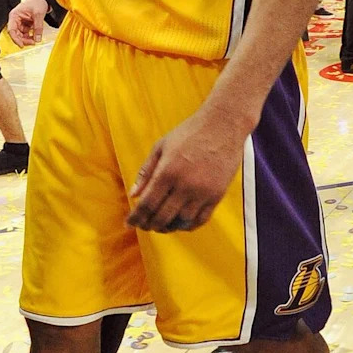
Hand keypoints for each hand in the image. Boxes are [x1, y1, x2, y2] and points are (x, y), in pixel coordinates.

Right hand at [8, 0, 48, 46]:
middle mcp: (16, 20)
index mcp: (14, 15)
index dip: (15, 39)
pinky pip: (26, 33)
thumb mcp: (38, 14)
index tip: (21, 44)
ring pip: (21, 35)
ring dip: (28, 39)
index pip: (11, 30)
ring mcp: (20, 23)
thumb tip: (37, 38)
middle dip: (24, 40)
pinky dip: (30, 36)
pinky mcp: (25, 25)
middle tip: (32, 42)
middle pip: (16, 34)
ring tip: (35, 39)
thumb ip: (38, 27)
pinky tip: (35, 36)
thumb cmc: (36, 2)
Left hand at [128, 109, 243, 233]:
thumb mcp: (161, 146)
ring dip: (168, 227)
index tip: (129, 224)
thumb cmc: (189, 132)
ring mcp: (202, 192)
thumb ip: (146, 171)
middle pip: (162, 217)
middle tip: (144, 225)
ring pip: (181, 222)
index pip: (147, 204)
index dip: (136, 218)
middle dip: (149, 225)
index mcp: (167, 171)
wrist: (223, 125)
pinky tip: (181, 223)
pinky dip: (188, 225)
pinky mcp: (217, 195)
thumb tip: (133, 195)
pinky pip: (201, 219)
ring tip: (161, 225)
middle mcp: (184, 185)